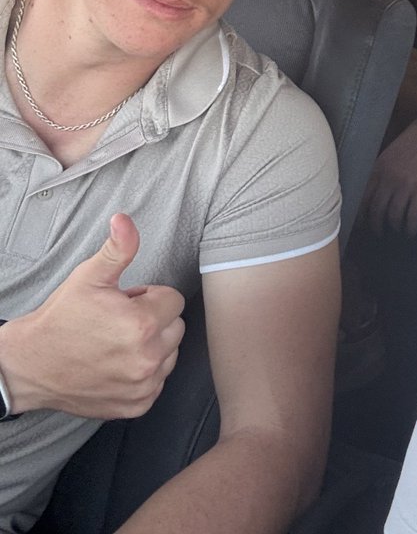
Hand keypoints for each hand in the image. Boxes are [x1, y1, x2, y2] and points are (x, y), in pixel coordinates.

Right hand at [0, 213, 184, 417]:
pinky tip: (119, 365)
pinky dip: (145, 373)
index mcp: (142, 323)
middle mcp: (147, 358)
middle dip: (154, 320)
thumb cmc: (61, 319)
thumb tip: (125, 220)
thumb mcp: (89, 277)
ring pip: (170, 354)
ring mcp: (142, 385)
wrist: (30, 366)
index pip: (174, 300)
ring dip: (153, 346)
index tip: (127, 302)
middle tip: (120, 321)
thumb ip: (118, 248)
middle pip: (176, 326)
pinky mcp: (136, 406)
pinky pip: (159, 382)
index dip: (150, 296)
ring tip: (118, 342)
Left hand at [363, 109, 416, 236]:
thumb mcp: (394, 148)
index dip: (361, 213)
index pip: (363, 196)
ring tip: (398, 232)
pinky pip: (413, 215)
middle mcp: (389, 177)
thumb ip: (385, 165)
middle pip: (376, 209)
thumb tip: (379, 182)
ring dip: (395, 227)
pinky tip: (412, 231)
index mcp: (380, 166)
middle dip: (376, 225)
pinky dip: (411, 227)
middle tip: (378, 233)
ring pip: (394, 215)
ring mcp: (406, 185)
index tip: (361, 223)